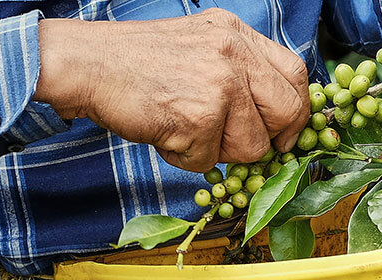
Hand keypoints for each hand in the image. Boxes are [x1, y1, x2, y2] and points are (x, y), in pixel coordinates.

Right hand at [35, 9, 309, 171]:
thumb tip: (272, 112)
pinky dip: (185, 157)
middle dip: (269, 139)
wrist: (86, 64)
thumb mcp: (199, 44)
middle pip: (287, 111)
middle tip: (242, 145)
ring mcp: (220, 84)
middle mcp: (234, 53)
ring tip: (184, 129)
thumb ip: (238, 68)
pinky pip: (209, 160)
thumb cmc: (136, 62)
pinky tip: (165, 133)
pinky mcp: (200, 117)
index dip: (295, 109)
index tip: (282, 130)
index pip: (295, 74)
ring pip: (251, 146)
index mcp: (237, 34)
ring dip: (218, 150)